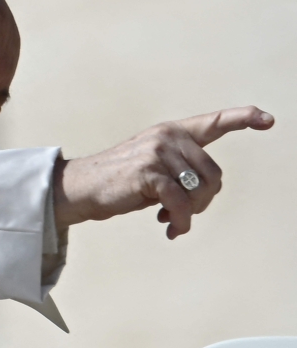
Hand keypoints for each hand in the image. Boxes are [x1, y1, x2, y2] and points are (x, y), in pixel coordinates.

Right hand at [53, 106, 274, 238]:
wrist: (80, 188)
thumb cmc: (117, 183)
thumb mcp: (152, 168)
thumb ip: (180, 171)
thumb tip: (204, 194)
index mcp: (170, 133)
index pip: (213, 122)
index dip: (244, 119)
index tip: (268, 120)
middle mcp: (167, 137)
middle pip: (213, 174)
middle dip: (204, 201)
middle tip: (184, 214)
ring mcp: (158, 153)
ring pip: (199, 190)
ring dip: (190, 213)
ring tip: (172, 220)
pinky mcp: (149, 173)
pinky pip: (180, 202)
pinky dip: (180, 220)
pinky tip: (170, 227)